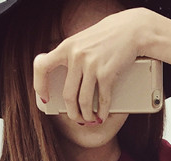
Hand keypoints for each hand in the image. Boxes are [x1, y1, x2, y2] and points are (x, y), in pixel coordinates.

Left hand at [33, 7, 148, 123]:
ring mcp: (91, 65)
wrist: (131, 29)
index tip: (45, 98)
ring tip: (90, 120)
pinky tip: (102, 116)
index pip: (42, 66)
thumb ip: (73, 57)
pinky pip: (102, 100)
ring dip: (87, 116)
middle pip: (67, 95)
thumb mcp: (83, 41)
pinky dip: (102, 112)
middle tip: (77, 118)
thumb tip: (67, 81)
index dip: (40, 85)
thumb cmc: (107, 37)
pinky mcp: (107, 73)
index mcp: (66, 46)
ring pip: (83, 101)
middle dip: (72, 112)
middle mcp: (76, 56)